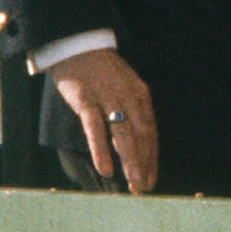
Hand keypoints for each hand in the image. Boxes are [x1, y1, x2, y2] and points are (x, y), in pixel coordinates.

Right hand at [47, 48, 158, 192]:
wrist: (78, 44)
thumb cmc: (101, 70)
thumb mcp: (123, 87)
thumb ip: (130, 111)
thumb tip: (137, 141)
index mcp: (140, 95)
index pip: (150, 131)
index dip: (152, 157)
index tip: (152, 179)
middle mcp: (128, 97)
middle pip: (141, 135)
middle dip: (145, 163)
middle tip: (145, 188)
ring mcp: (107, 98)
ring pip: (123, 134)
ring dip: (131, 160)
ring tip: (134, 183)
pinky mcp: (86, 99)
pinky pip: (95, 128)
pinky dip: (102, 150)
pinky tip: (107, 169)